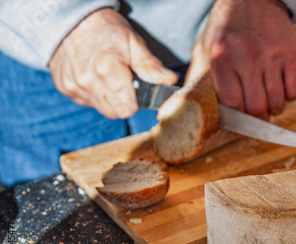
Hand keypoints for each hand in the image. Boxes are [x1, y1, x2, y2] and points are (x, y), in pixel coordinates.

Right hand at [49, 8, 177, 118]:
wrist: (73, 18)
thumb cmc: (108, 29)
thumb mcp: (134, 43)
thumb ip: (151, 66)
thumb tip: (171, 81)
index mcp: (108, 71)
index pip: (128, 109)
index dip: (135, 102)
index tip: (136, 89)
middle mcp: (88, 82)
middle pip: (114, 112)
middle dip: (123, 102)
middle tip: (123, 82)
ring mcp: (73, 85)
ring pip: (100, 108)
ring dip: (107, 98)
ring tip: (108, 76)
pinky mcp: (64, 86)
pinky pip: (85, 101)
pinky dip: (92, 93)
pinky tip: (94, 76)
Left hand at [187, 0, 295, 120]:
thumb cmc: (226, 26)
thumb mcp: (205, 47)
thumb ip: (197, 75)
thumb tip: (189, 104)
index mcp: (222, 59)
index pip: (232, 105)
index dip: (237, 123)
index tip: (239, 129)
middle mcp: (247, 58)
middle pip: (257, 108)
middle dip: (257, 121)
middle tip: (256, 119)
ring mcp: (271, 56)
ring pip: (278, 101)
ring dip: (274, 110)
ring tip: (269, 105)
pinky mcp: (291, 53)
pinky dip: (290, 96)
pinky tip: (283, 91)